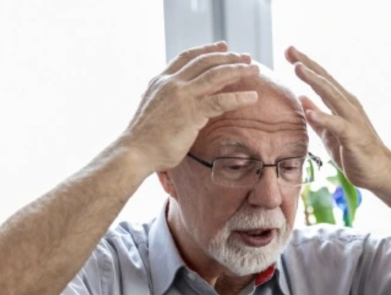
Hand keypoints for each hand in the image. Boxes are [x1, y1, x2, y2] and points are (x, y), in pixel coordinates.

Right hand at [120, 43, 259, 173]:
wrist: (135, 152)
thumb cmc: (145, 139)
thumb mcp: (155, 110)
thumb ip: (168, 102)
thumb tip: (178, 106)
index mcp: (161, 80)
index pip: (187, 57)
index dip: (207, 50)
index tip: (223, 46)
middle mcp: (172, 83)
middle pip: (205, 61)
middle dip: (228, 57)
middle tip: (246, 57)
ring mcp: (182, 96)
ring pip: (216, 75)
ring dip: (238, 70)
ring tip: (255, 70)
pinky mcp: (192, 113)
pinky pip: (221, 101)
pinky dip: (239, 97)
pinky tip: (252, 97)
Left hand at [285, 46, 390, 191]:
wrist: (379, 173)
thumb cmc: (355, 153)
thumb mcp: (329, 133)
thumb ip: (317, 116)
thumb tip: (301, 98)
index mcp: (342, 104)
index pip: (322, 80)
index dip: (306, 65)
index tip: (289, 52)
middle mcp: (349, 106)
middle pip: (326, 81)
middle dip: (307, 64)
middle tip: (290, 49)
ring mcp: (352, 120)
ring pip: (332, 96)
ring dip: (315, 81)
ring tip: (298, 69)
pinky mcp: (353, 137)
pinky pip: (337, 125)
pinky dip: (324, 117)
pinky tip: (310, 111)